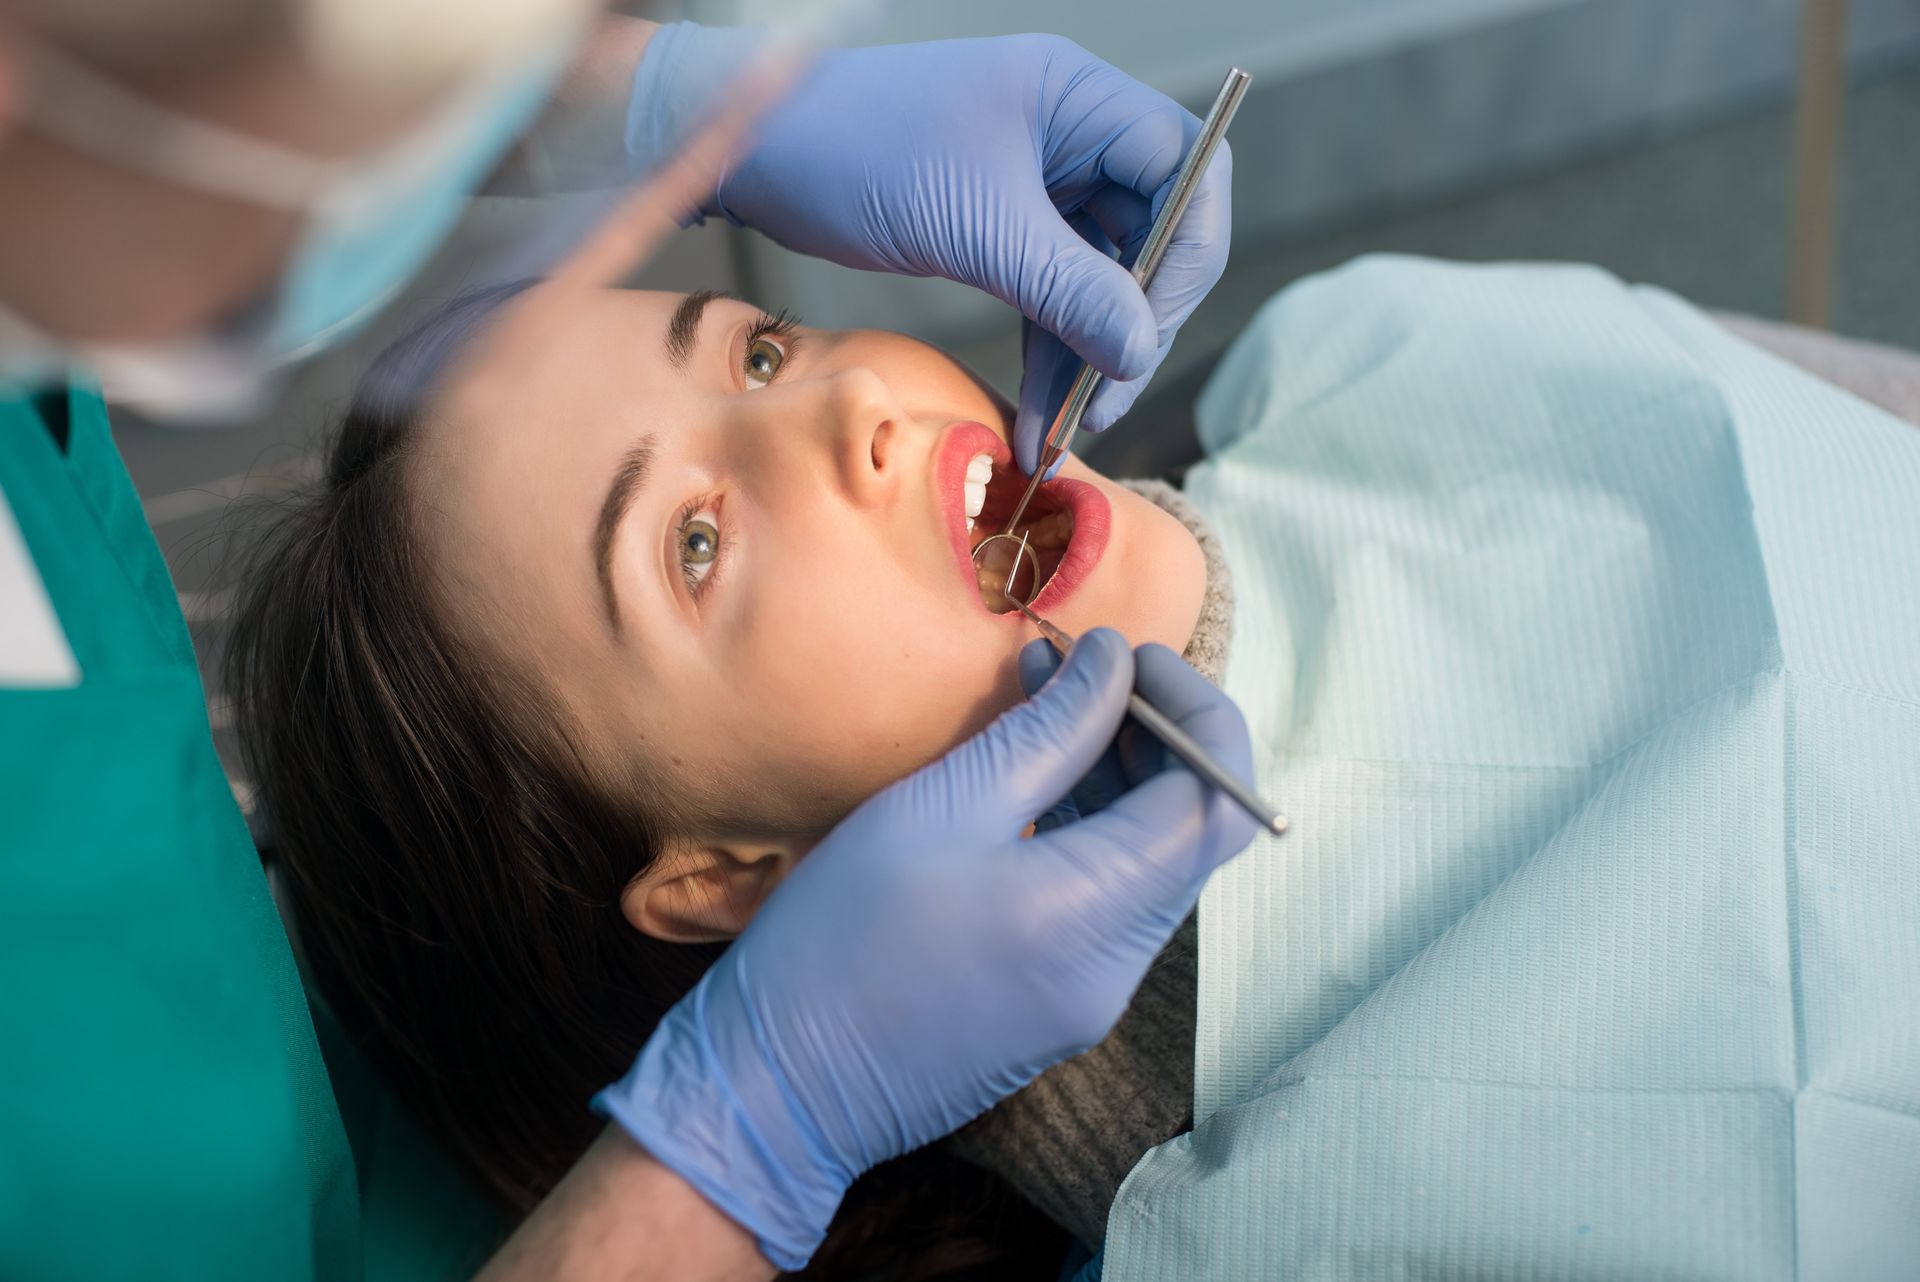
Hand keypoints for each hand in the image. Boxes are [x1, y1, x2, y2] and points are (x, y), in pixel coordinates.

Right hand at [595, 630, 1258, 1268]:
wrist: (780, 1084)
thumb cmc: (843, 937)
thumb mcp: (944, 806)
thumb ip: (1050, 731)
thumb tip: (1109, 662)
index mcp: (1095, 914)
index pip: (1214, 801)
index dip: (1193, 711)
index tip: (1129, 657)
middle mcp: (1118, 965)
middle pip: (1192, 835)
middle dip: (1160, 738)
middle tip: (1091, 672)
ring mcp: (1092, 994)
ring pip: (1151, 866)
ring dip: (1122, 780)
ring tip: (1053, 703)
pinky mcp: (1059, 1005)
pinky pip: (1108, 903)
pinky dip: (1091, 831)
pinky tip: (1033, 778)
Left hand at [627, 26, 1232, 474]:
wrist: (757, 151)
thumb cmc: (855, 151)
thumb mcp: (974, 226)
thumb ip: (1068, 287)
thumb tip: (1142, 349)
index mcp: (1080, 99)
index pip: (1189, 170)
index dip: (1186, 255)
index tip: (1147, 332)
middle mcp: (1073, 133)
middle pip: (1153, 235)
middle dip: (1132, 326)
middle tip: (1106, 403)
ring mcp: (1039, 179)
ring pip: (1099, 277)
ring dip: (1087, 357)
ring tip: (1065, 433)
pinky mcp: (1002, 222)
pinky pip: (1051, 292)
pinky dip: (1048, 352)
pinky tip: (1039, 416)